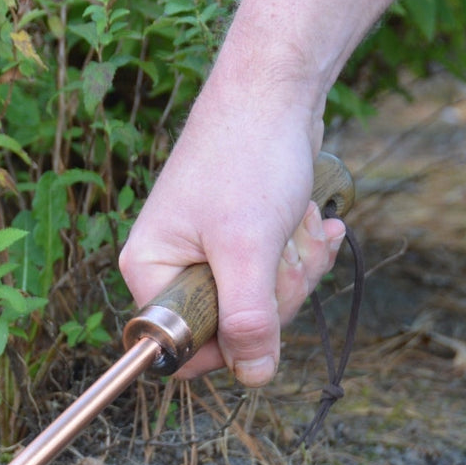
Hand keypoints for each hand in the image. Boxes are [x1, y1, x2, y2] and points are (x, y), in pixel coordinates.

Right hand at [118, 96, 346, 385]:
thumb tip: (254, 377)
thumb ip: (248, 318)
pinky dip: (302, 248)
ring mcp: (210, 251)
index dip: (229, 342)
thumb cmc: (248, 155)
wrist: (277, 87)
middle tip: (281, 249)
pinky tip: (314, 220)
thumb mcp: (247, 247)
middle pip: (231, 327)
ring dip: (295, 265)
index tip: (261, 312)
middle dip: (275, 292)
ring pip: (263, 301)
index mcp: (151, 269)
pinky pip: (278, 271)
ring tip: (298, 222)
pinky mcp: (244, 237)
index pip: (182, 346)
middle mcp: (173, 263)